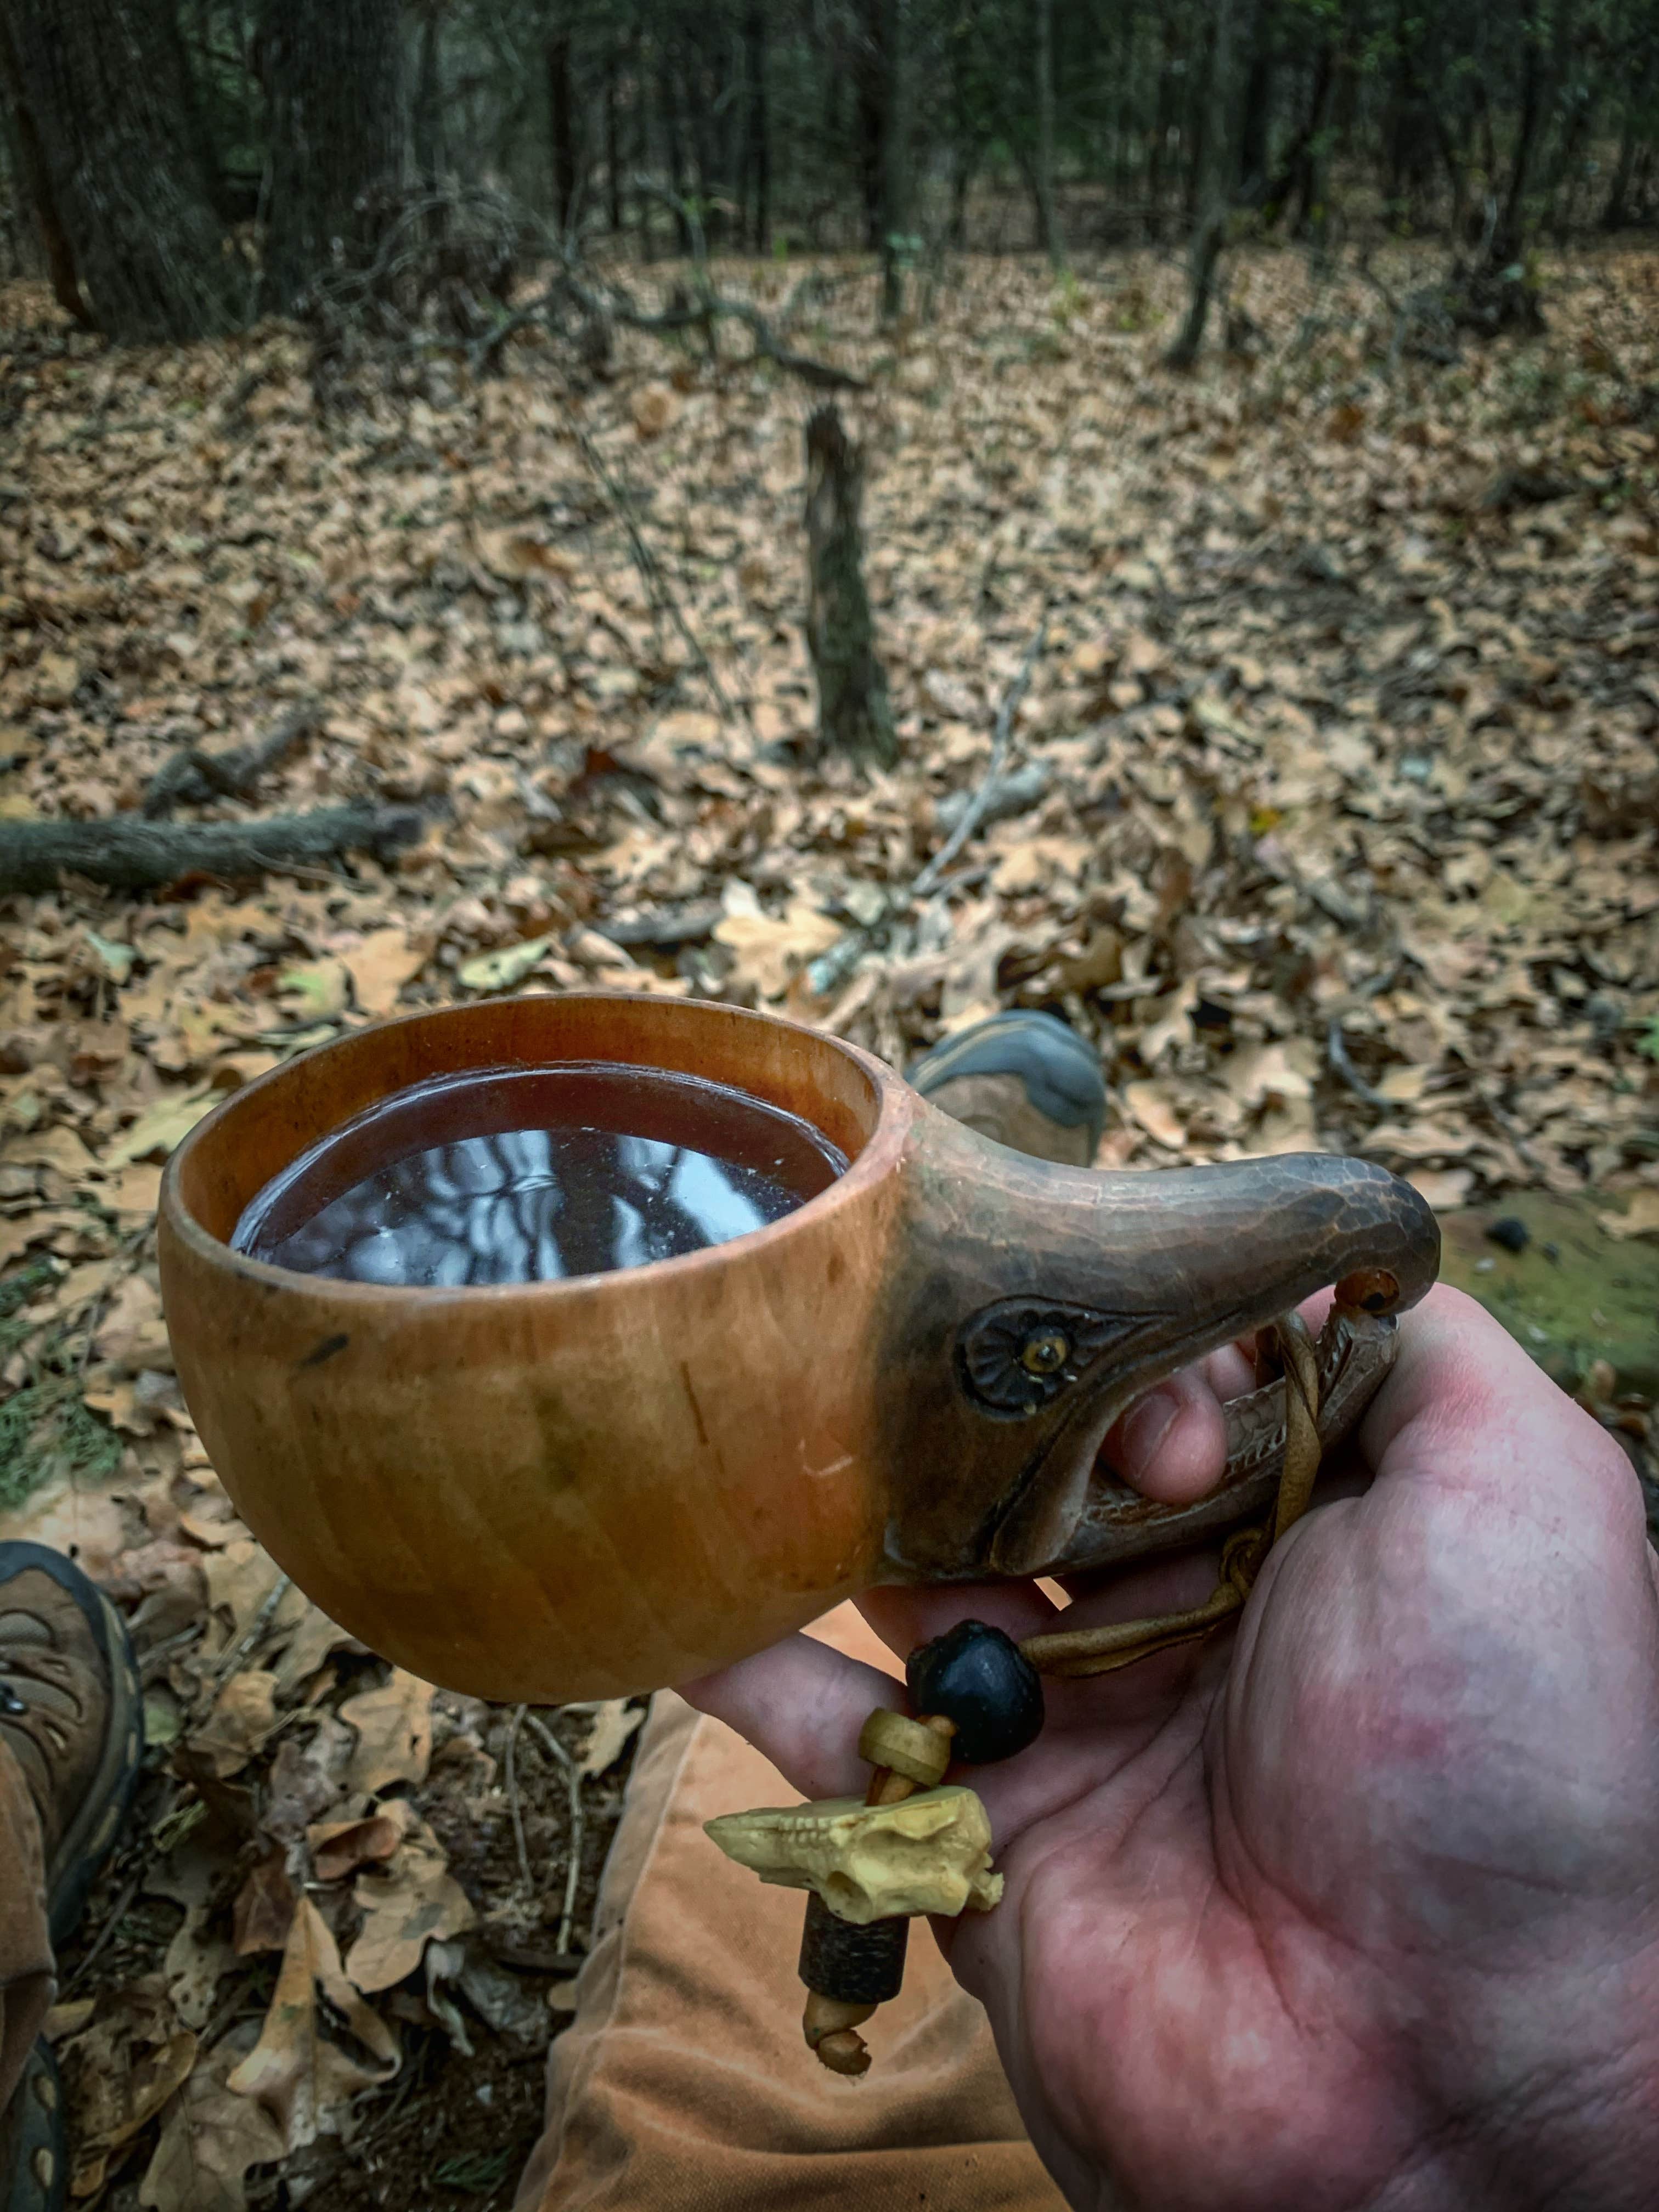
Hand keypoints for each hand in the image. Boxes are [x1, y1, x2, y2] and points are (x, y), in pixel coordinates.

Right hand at [681, 1289, 1658, 2211]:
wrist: (1445, 2062)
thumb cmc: (1497, 1748)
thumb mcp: (1520, 1487)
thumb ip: (1426, 1348)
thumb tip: (1311, 1262)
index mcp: (1294, 1534)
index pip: (1161, 1386)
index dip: (1129, 1358)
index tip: (1128, 1388)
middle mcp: (1179, 1618)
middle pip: (1027, 1468)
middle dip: (979, 1414)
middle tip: (959, 1403)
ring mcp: (1070, 1728)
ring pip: (915, 1579)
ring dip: (839, 1501)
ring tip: (754, 1406)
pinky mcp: (979, 1833)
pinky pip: (836, 1736)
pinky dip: (743, 1660)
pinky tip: (668, 1581)